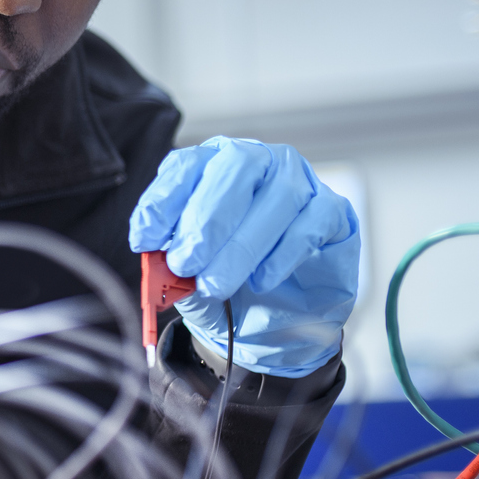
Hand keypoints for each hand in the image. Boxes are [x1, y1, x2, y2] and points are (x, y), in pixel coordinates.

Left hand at [128, 137, 358, 377]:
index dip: (163, 200)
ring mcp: (299, 181)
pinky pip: (312, 222)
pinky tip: (261, 280)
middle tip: (184, 263)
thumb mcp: (189, 278)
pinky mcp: (332, 210)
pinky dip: (283, 254)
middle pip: (235, 167)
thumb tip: (159, 268)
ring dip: (240, 245)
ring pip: (278, 196)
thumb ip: (172, 270)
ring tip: (215, 284)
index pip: (185, 165)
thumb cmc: (226, 281)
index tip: (145, 240)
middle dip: (204, 220)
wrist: (275, 315)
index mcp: (211, 166)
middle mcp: (256, 162)